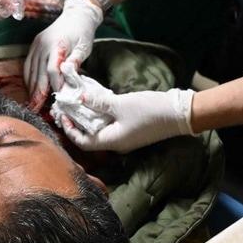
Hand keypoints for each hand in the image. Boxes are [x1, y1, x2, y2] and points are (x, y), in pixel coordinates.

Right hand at [23, 0, 102, 109]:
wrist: (76, 15)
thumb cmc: (83, 33)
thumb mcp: (84, 48)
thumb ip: (75, 62)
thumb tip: (69, 78)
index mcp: (56, 45)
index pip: (53, 70)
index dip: (55, 84)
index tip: (58, 96)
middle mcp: (43, 45)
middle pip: (38, 72)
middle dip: (38, 92)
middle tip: (37, 108)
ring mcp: (36, 45)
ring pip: (31, 70)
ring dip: (31, 87)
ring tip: (32, 103)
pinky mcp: (34, 45)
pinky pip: (27, 64)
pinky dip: (28, 77)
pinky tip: (30, 88)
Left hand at [53, 77, 193, 152]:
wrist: (179, 113)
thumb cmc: (149, 111)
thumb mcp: (121, 104)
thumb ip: (99, 103)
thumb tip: (80, 99)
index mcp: (112, 141)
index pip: (83, 142)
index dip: (70, 131)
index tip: (63, 115)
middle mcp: (116, 142)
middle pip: (90, 136)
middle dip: (78, 122)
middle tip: (68, 106)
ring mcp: (125, 136)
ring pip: (101, 129)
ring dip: (90, 116)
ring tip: (80, 101)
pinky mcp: (132, 128)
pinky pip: (111, 123)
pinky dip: (102, 114)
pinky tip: (98, 101)